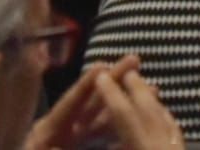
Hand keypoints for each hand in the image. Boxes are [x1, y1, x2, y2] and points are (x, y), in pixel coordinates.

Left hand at [25, 55, 182, 149]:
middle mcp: (61, 131)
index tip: (102, 65)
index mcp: (46, 131)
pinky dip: (120, 130)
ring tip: (152, 89)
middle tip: (135, 59)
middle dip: (114, 80)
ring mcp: (72, 142)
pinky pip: (103, 139)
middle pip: (91, 102)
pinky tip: (139, 122)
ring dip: (125, 103)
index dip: (85, 84)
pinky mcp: (79, 149)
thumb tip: (56, 146)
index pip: (70, 102)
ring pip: (102, 119)